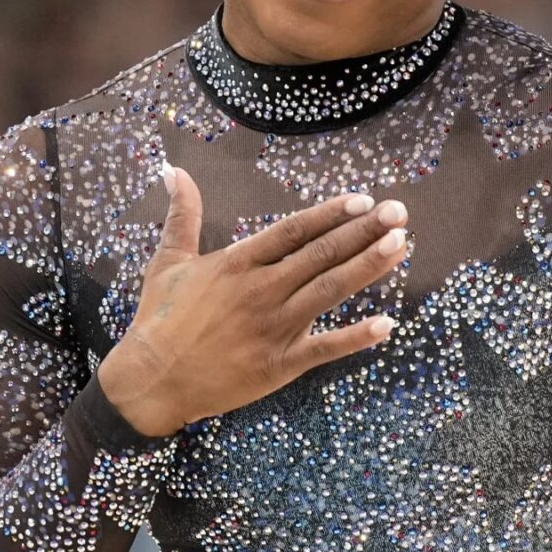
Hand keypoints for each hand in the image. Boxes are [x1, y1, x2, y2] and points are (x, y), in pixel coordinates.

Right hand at [95, 168, 407, 436]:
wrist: (150, 380)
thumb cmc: (159, 319)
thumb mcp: (168, 261)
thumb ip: (182, 215)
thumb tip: (175, 171)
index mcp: (236, 263)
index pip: (293, 231)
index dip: (330, 214)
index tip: (363, 200)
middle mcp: (259, 290)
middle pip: (320, 255)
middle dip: (363, 231)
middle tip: (399, 212)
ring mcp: (271, 327)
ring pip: (329, 291)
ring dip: (367, 267)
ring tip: (400, 245)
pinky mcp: (278, 364)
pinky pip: (324, 348)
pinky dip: (356, 337)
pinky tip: (387, 325)